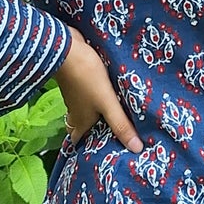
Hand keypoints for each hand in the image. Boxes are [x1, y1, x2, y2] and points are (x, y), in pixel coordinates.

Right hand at [54, 30, 142, 152]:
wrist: (66, 47)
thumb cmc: (86, 76)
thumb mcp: (106, 102)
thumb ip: (121, 124)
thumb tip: (137, 149)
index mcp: (81, 121)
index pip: (81, 142)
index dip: (90, 149)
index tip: (104, 155)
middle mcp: (76, 111)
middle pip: (83, 127)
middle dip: (95, 132)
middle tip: (114, 136)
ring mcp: (76, 95)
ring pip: (86, 110)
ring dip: (97, 114)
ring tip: (117, 116)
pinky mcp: (79, 80)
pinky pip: (88, 95)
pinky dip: (96, 98)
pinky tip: (110, 94)